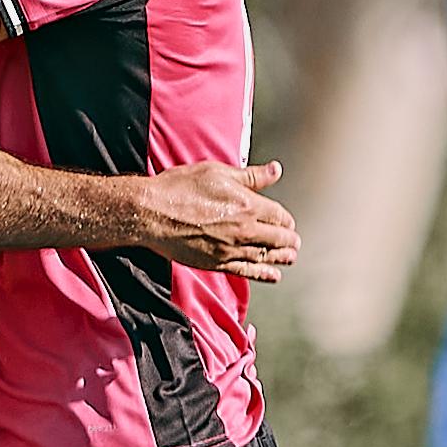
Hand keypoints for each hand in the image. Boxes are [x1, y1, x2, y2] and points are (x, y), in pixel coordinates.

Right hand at [129, 163, 299, 280]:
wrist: (152, 213)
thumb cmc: (180, 188)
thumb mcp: (217, 172)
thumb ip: (251, 176)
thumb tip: (276, 170)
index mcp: (247, 204)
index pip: (279, 215)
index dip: (286, 219)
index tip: (287, 221)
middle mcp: (244, 229)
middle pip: (278, 238)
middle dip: (289, 239)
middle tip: (294, 241)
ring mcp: (231, 249)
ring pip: (266, 256)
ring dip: (282, 257)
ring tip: (290, 257)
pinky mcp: (217, 263)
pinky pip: (248, 271)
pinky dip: (264, 274)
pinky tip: (274, 275)